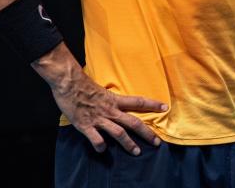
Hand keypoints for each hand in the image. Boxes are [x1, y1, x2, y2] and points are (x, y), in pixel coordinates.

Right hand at [50, 68, 167, 154]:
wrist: (68, 83)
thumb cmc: (84, 85)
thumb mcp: (102, 91)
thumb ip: (110, 99)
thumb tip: (116, 103)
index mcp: (115, 100)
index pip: (138, 101)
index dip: (153, 104)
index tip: (165, 107)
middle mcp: (110, 110)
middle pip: (133, 122)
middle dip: (147, 133)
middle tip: (157, 142)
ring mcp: (99, 118)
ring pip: (119, 133)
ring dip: (129, 143)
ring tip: (137, 152)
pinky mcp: (85, 125)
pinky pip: (95, 138)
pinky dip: (100, 145)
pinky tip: (103, 150)